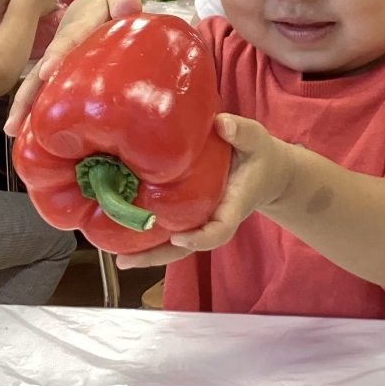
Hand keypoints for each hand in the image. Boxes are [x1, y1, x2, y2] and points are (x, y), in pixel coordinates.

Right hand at [5, 0, 142, 134]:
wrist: (91, 7)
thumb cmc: (107, 9)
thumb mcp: (115, 3)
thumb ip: (123, 4)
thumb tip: (130, 2)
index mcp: (79, 27)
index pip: (68, 39)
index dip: (58, 54)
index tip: (46, 71)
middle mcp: (60, 46)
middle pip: (41, 66)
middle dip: (30, 90)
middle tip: (19, 115)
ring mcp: (54, 62)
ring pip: (35, 82)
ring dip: (23, 105)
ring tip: (11, 129)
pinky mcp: (54, 76)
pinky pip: (42, 92)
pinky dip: (32, 112)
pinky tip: (24, 135)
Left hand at [117, 114, 294, 268]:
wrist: (265, 171)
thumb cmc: (258, 155)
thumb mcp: (255, 139)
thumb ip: (241, 131)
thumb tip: (221, 124)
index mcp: (233, 205)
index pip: (220, 230)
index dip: (200, 238)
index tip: (179, 237)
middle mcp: (214, 218)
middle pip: (188, 247)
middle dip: (158, 256)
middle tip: (126, 261)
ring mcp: (201, 219)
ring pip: (175, 245)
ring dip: (147, 254)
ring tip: (119, 259)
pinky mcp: (190, 213)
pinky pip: (169, 229)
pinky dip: (147, 235)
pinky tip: (119, 234)